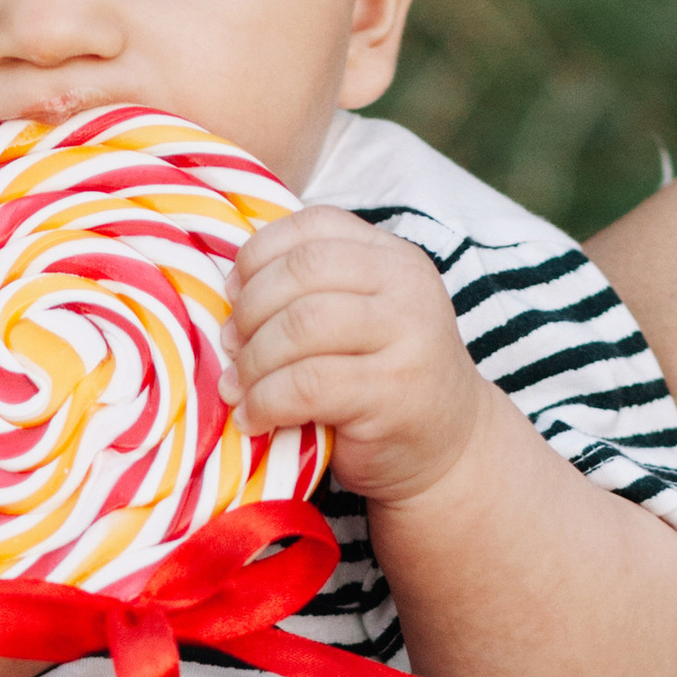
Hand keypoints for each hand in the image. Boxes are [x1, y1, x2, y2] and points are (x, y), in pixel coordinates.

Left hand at [223, 205, 481, 506]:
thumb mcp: (358, 320)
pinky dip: (265, 402)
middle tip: (232, 347)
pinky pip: (306, 384)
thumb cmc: (382, 382)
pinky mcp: (394, 392)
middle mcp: (407, 286)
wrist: (447, 450)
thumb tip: (228, 289)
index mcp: (393, 257)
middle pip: (302, 271)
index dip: (259, 256)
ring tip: (238, 387)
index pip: (313, 226)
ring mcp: (408, 336)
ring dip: (253, 360)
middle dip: (250, 309)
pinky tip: (254, 418)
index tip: (235, 296)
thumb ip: (311, 291)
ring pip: (300, 325)